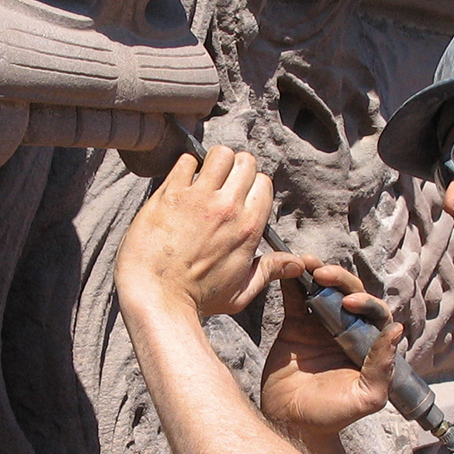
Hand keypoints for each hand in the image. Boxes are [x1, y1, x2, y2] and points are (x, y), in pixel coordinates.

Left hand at [115, 146, 301, 317]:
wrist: (156, 296)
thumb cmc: (197, 298)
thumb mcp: (241, 291)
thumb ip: (269, 271)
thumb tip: (297, 264)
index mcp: (248, 227)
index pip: (264, 183)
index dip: (253, 187)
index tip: (240, 197)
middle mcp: (228, 207)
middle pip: (245, 162)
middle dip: (236, 169)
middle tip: (222, 184)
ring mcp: (198, 198)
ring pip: (220, 154)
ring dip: (214, 162)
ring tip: (204, 178)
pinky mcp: (171, 194)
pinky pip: (186, 160)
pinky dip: (186, 166)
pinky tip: (182, 182)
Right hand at [260, 258, 399, 439]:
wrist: (291, 423)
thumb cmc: (333, 416)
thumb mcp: (366, 397)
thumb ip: (382, 367)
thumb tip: (397, 329)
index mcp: (368, 344)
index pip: (375, 312)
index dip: (366, 301)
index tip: (349, 303)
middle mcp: (347, 330)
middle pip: (350, 293)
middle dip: (340, 279)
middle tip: (323, 274)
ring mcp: (320, 326)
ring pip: (324, 290)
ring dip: (316, 273)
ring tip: (305, 262)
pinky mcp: (296, 326)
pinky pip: (295, 298)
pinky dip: (292, 282)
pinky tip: (288, 269)